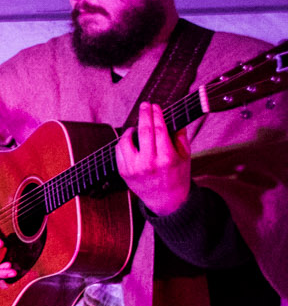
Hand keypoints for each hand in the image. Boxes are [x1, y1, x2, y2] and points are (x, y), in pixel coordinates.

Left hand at [116, 101, 192, 215]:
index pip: (159, 130)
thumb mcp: (185, 156)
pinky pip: (119, 151)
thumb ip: (180, 135)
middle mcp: (148, 163)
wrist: (166, 200)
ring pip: (126, 140)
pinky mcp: (123, 172)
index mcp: (166, 158)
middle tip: (145, 105)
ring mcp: (133, 168)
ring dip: (131, 129)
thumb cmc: (177, 175)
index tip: (155, 105)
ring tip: (137, 125)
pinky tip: (130, 139)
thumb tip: (173, 116)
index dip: (156, 114)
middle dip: (144, 115)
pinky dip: (123, 142)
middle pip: (143, 132)